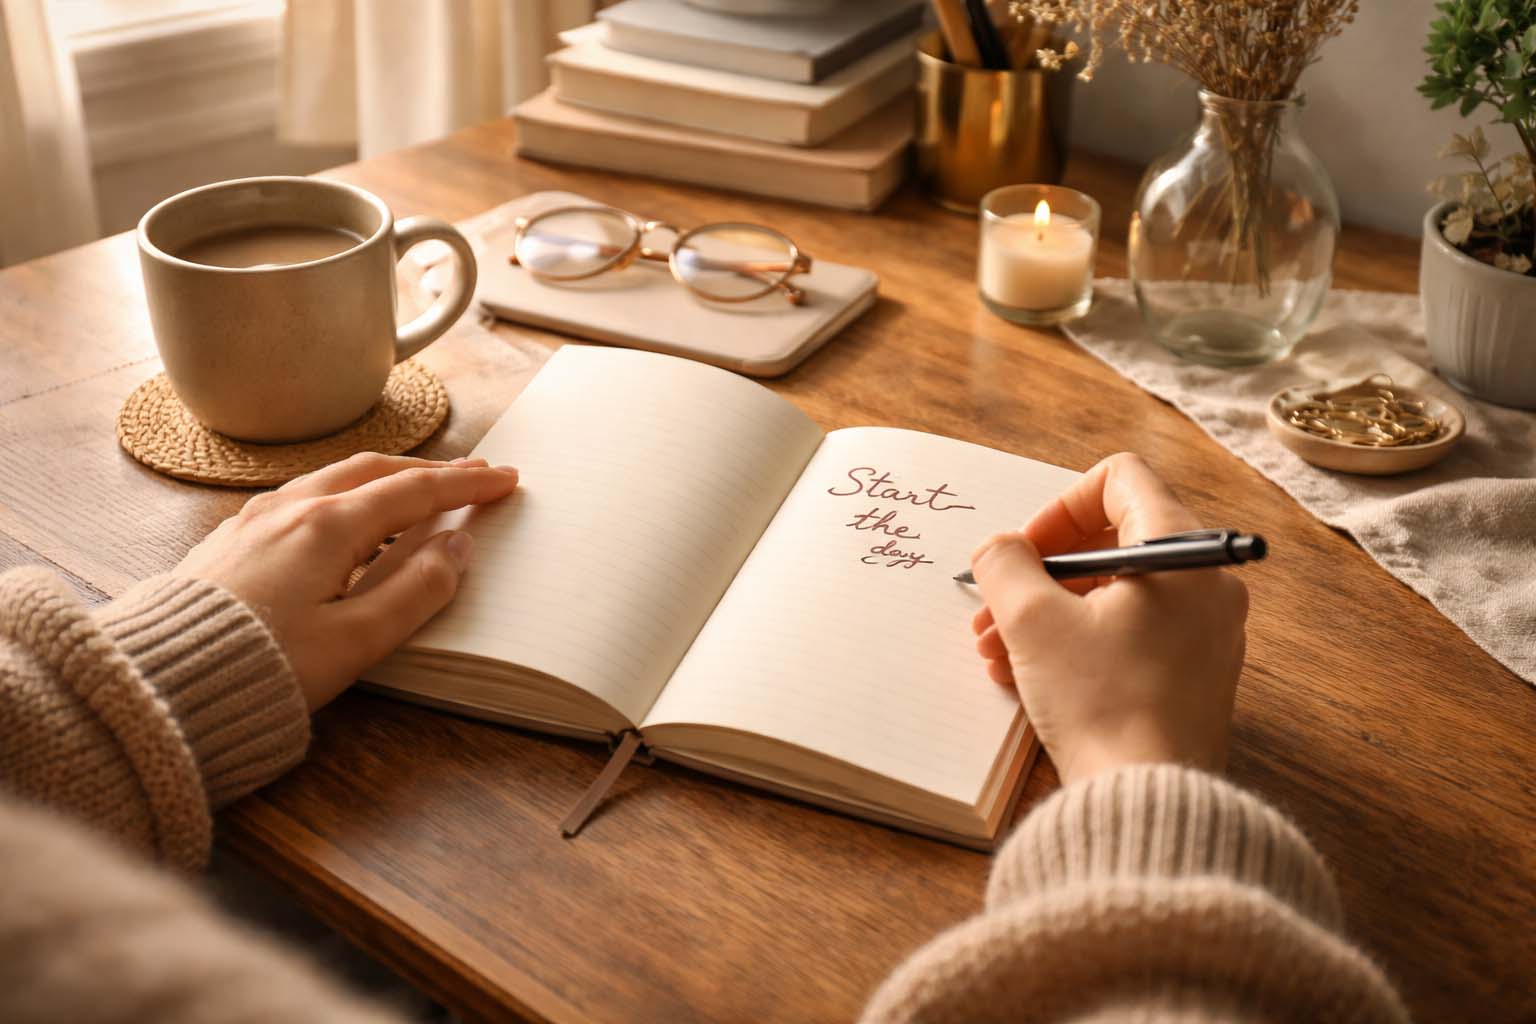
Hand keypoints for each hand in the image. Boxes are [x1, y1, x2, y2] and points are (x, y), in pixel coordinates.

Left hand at [173, 453, 519, 710]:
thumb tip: (455, 549)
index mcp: (327, 527)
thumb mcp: (355, 642)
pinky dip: (345, 493)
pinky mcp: (230, 541)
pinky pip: (301, 497)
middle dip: (430, 470)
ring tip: (418, 487)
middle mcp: (290, 509)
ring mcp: (254, 520)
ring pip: (334, 479)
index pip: (415, 492)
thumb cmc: (258, 669)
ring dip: (386, 477)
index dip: (465, 487)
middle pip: (374, 471)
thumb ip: (416, 592)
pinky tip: (346, 515)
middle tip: (473, 473)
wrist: (160, 684)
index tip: (504, 480)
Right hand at [969, 453, 1247, 785]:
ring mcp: (1206, 631)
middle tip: (996, 604)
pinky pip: (1131, 631)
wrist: (1151, 800)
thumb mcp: (1032, 622)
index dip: (1059, 505)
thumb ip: (1005, 563)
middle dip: (1042, 568)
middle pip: (1114, 538)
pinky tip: (1026, 674)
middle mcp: (1206, 583)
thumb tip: (1000, 548)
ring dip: (1048, 609)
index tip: (1025, 551)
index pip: (1120, 479)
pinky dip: (1079, 639)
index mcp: (1181, 551)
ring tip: (996, 649)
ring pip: (1115, 591)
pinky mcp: (1194, 673)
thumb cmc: (1101, 705)